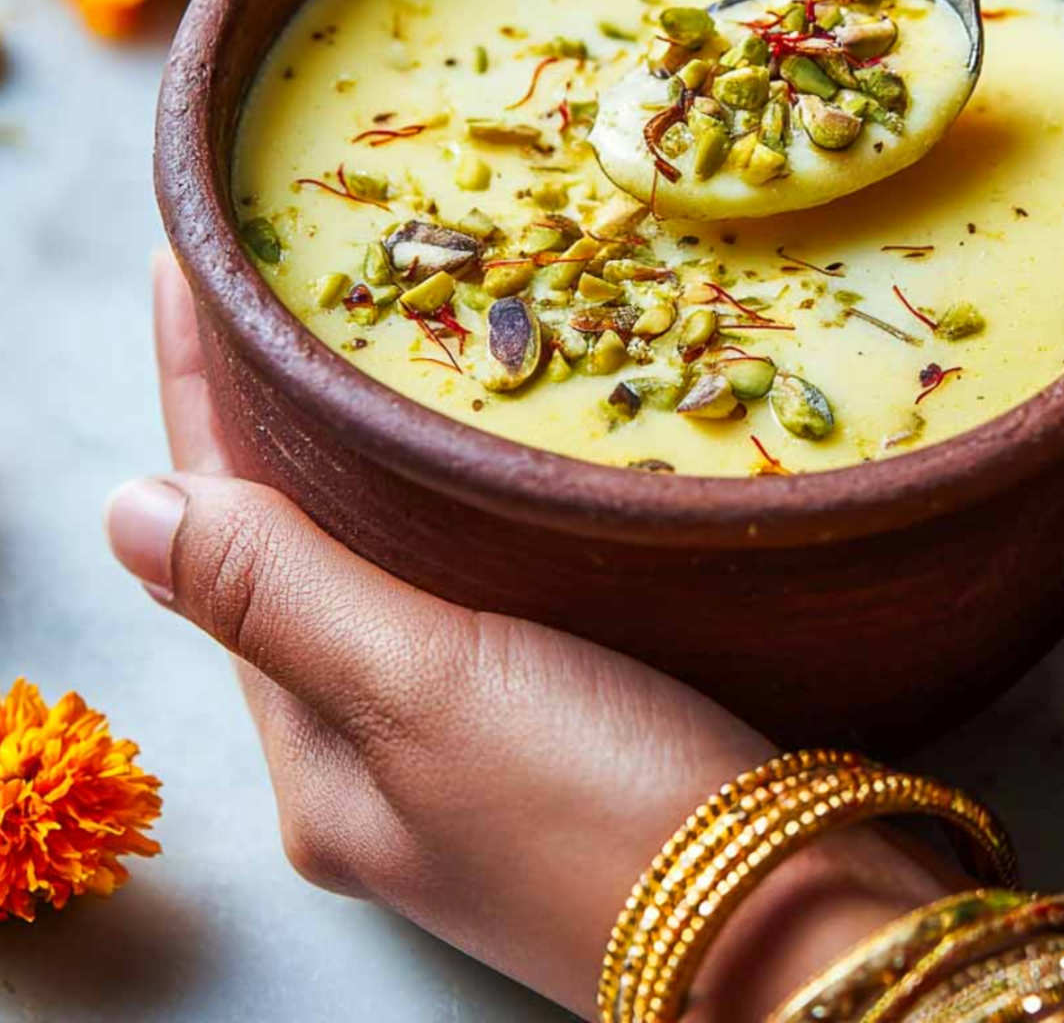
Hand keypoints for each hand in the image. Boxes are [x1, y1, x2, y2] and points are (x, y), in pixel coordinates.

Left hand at [106, 255, 954, 1019]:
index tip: (192, 267)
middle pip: (288, 553)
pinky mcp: (554, 733)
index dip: (199, 397)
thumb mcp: (426, 690)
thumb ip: (280, 594)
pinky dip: (449, 513)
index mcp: (317, 753)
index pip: (221, 540)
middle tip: (274, 294)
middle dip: (271, 424)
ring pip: (381, 571)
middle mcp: (373, 756)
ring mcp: (466, 749)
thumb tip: (124, 509)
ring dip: (361, 464)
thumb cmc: (606, 813)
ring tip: (360, 348)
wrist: (803, 930)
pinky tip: (480, 462)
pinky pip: (464, 593)